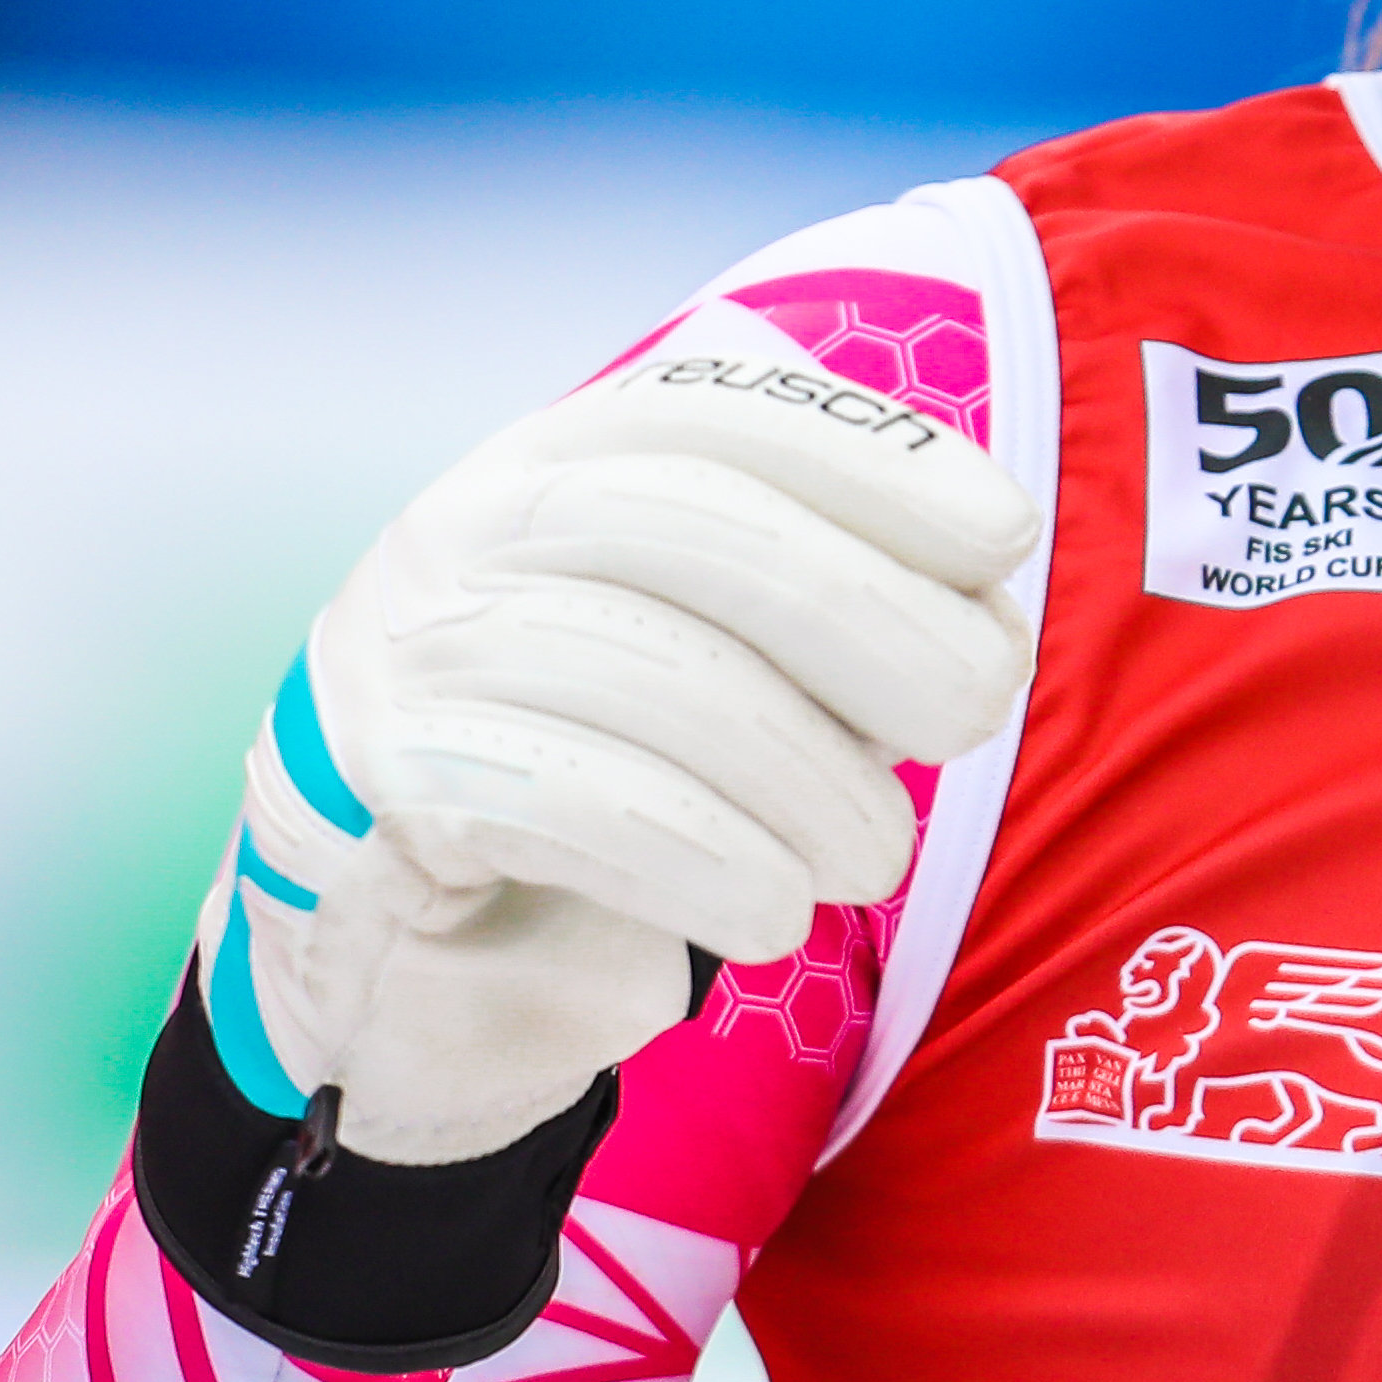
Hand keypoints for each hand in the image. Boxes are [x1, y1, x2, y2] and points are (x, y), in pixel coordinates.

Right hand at [199, 337, 1037, 1162]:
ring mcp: (403, 651)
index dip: (870, 460)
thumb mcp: (730, 675)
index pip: (716, 415)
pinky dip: (700, 856)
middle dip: (865, 610)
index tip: (1006, 534)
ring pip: (638, 669)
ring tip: (875, 857)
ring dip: (801, 776)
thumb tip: (984, 624)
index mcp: (556, 462)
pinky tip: (776, 912)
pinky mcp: (375, 790)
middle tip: (976, 714)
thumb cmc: (610, 789)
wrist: (404, 966)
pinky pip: (558, 801)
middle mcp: (465, 528)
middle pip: (684, 523)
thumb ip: (834, 622)